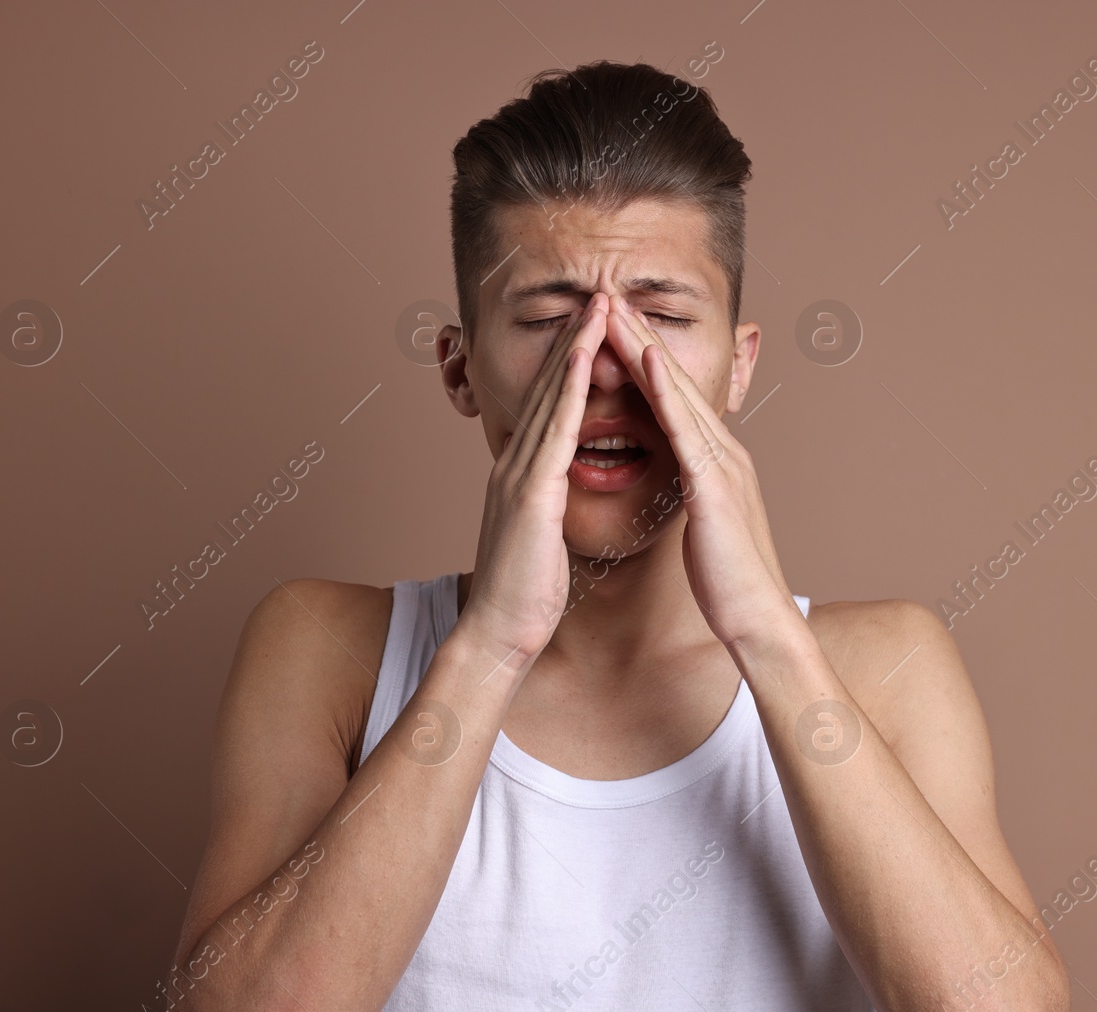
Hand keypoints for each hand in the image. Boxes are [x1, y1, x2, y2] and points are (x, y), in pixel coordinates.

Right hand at [457, 295, 607, 669]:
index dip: (570, 364)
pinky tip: (589, 354)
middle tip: (597, 293)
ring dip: (576, 346)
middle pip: (548, 388)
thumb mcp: (539, 540)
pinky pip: (556, 427)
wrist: (498, 634)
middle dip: (573, 338)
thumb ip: (546, 509)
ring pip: (551, 395)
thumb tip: (555, 499)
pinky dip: (571, 386)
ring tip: (599, 303)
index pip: (549, 408)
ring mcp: (520, 474)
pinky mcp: (531, 492)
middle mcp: (516, 465)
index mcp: (522, 477)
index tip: (594, 327)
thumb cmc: (524, 596)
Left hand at [602, 294, 797, 650]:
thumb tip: (684, 486)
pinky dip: (663, 387)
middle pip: (674, 382)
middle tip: (608, 294)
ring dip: (645, 345)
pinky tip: (642, 357)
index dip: (642, 359)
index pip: (673, 399)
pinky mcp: (715, 485)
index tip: (611, 326)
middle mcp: (723, 452)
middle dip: (639, 336)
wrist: (758, 621)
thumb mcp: (706, 527)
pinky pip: (683, 425)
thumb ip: (696, 497)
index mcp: (716, 463)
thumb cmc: (729, 584)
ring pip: (677, 391)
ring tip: (615, 306)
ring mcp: (722, 464)